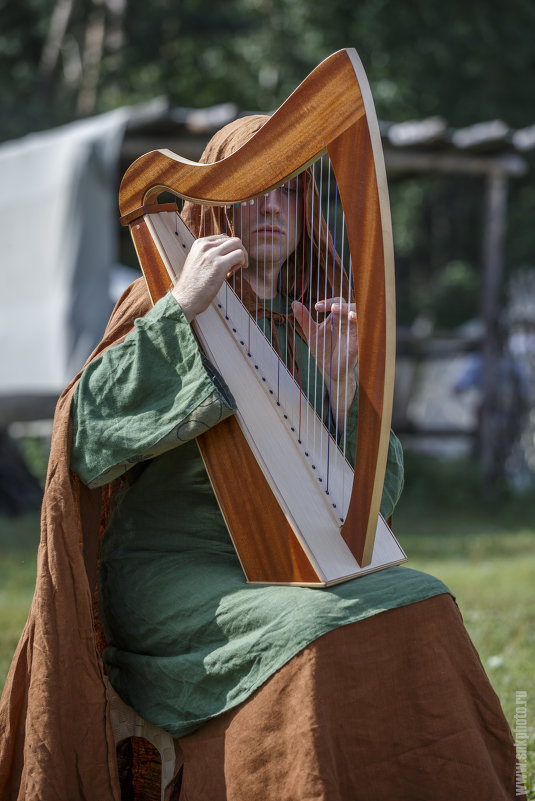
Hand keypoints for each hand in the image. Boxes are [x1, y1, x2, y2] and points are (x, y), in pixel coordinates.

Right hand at [172, 235, 247, 321]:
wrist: (184, 300)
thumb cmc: (192, 286)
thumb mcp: (197, 263)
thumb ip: (208, 255)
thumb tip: (225, 251)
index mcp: (199, 244)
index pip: (223, 238)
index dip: (229, 250)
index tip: (228, 262)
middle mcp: (205, 245)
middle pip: (232, 240)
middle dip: (238, 252)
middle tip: (235, 266)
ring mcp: (212, 254)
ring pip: (238, 244)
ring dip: (241, 256)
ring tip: (233, 270)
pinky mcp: (219, 265)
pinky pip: (239, 255)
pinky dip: (242, 262)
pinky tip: (233, 272)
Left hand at [292, 297, 357, 429]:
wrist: (329, 370)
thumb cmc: (322, 350)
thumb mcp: (312, 333)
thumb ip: (304, 319)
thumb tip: (294, 303)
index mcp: (336, 318)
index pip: (336, 303)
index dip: (328, 302)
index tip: (316, 308)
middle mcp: (346, 322)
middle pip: (350, 306)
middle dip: (343, 306)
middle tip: (332, 309)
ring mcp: (354, 331)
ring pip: (360, 316)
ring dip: (354, 313)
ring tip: (346, 314)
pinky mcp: (358, 343)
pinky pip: (364, 331)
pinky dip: (361, 327)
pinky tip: (354, 324)